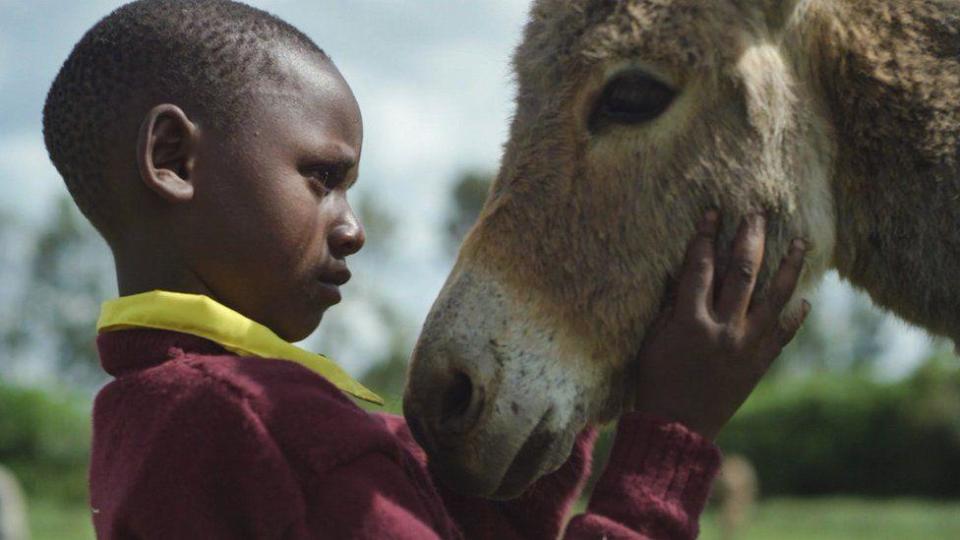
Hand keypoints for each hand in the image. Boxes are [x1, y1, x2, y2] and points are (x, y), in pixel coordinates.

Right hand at [632, 211, 809, 439]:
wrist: (678, 428)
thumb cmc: (655, 382)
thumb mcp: (652, 341)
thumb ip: (668, 306)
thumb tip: (680, 271)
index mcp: (690, 321)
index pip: (700, 267)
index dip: (705, 236)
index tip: (713, 213)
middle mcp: (723, 329)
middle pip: (742, 272)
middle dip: (750, 238)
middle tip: (757, 213)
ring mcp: (746, 346)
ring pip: (774, 297)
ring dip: (788, 266)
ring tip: (800, 241)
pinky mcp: (759, 364)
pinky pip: (783, 334)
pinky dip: (795, 317)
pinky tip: (805, 299)